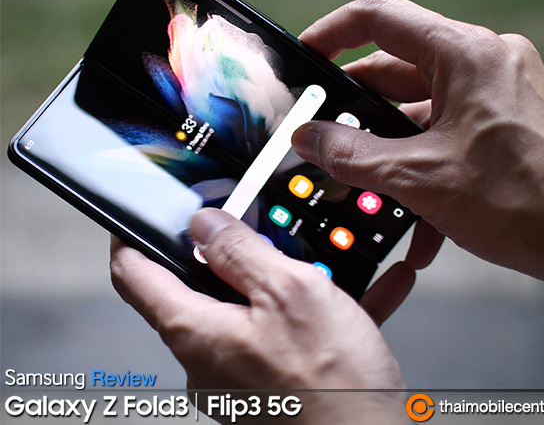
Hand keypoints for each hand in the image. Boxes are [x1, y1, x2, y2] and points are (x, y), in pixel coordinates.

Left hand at [110, 208, 406, 423]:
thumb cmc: (330, 383)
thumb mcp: (288, 292)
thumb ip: (239, 251)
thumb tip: (205, 224)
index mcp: (195, 330)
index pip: (134, 275)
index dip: (131, 238)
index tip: (140, 218)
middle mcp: (204, 358)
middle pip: (193, 289)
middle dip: (225, 257)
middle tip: (258, 234)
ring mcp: (234, 375)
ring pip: (241, 310)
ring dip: (275, 283)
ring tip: (319, 269)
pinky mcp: (263, 385)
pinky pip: (276, 335)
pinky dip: (306, 314)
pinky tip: (353, 298)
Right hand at [293, 0, 543, 294]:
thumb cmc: (529, 202)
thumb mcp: (421, 178)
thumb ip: (353, 154)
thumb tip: (309, 138)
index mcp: (464, 55)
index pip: (378, 17)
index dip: (331, 33)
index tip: (305, 58)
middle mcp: (481, 63)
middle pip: (394, 72)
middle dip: (354, 113)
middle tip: (322, 142)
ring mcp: (493, 93)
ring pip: (416, 110)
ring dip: (385, 149)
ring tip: (361, 187)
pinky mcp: (501, 121)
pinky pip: (442, 132)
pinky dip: (419, 163)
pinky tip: (409, 210)